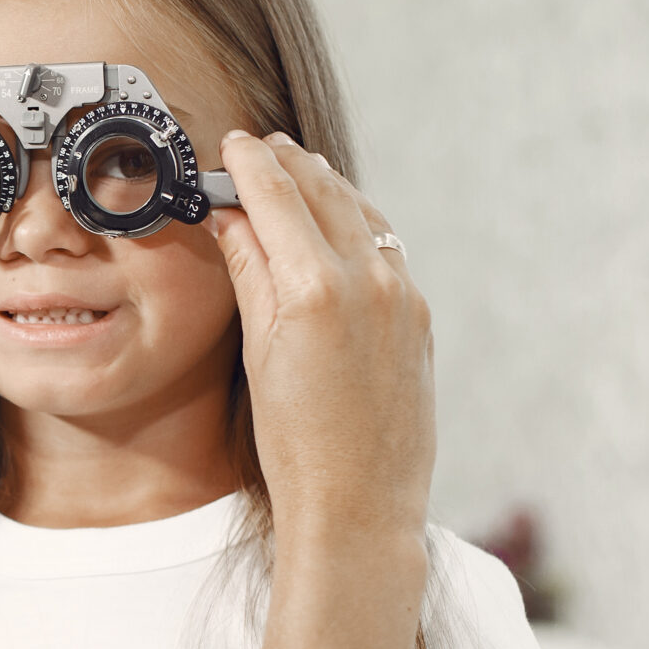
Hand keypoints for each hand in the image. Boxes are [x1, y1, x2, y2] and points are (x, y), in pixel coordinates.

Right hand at [206, 132, 433, 551]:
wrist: (360, 506)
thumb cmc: (295, 445)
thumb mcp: (258, 351)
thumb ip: (250, 271)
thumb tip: (231, 215)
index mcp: (316, 287)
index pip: (277, 195)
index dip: (250, 162)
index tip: (232, 143)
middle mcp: (368, 279)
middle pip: (322, 192)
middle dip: (287, 165)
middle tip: (258, 147)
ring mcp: (401, 295)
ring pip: (359, 213)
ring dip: (324, 187)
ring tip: (295, 172)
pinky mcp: (418, 315)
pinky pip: (384, 246)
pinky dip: (354, 223)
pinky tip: (335, 225)